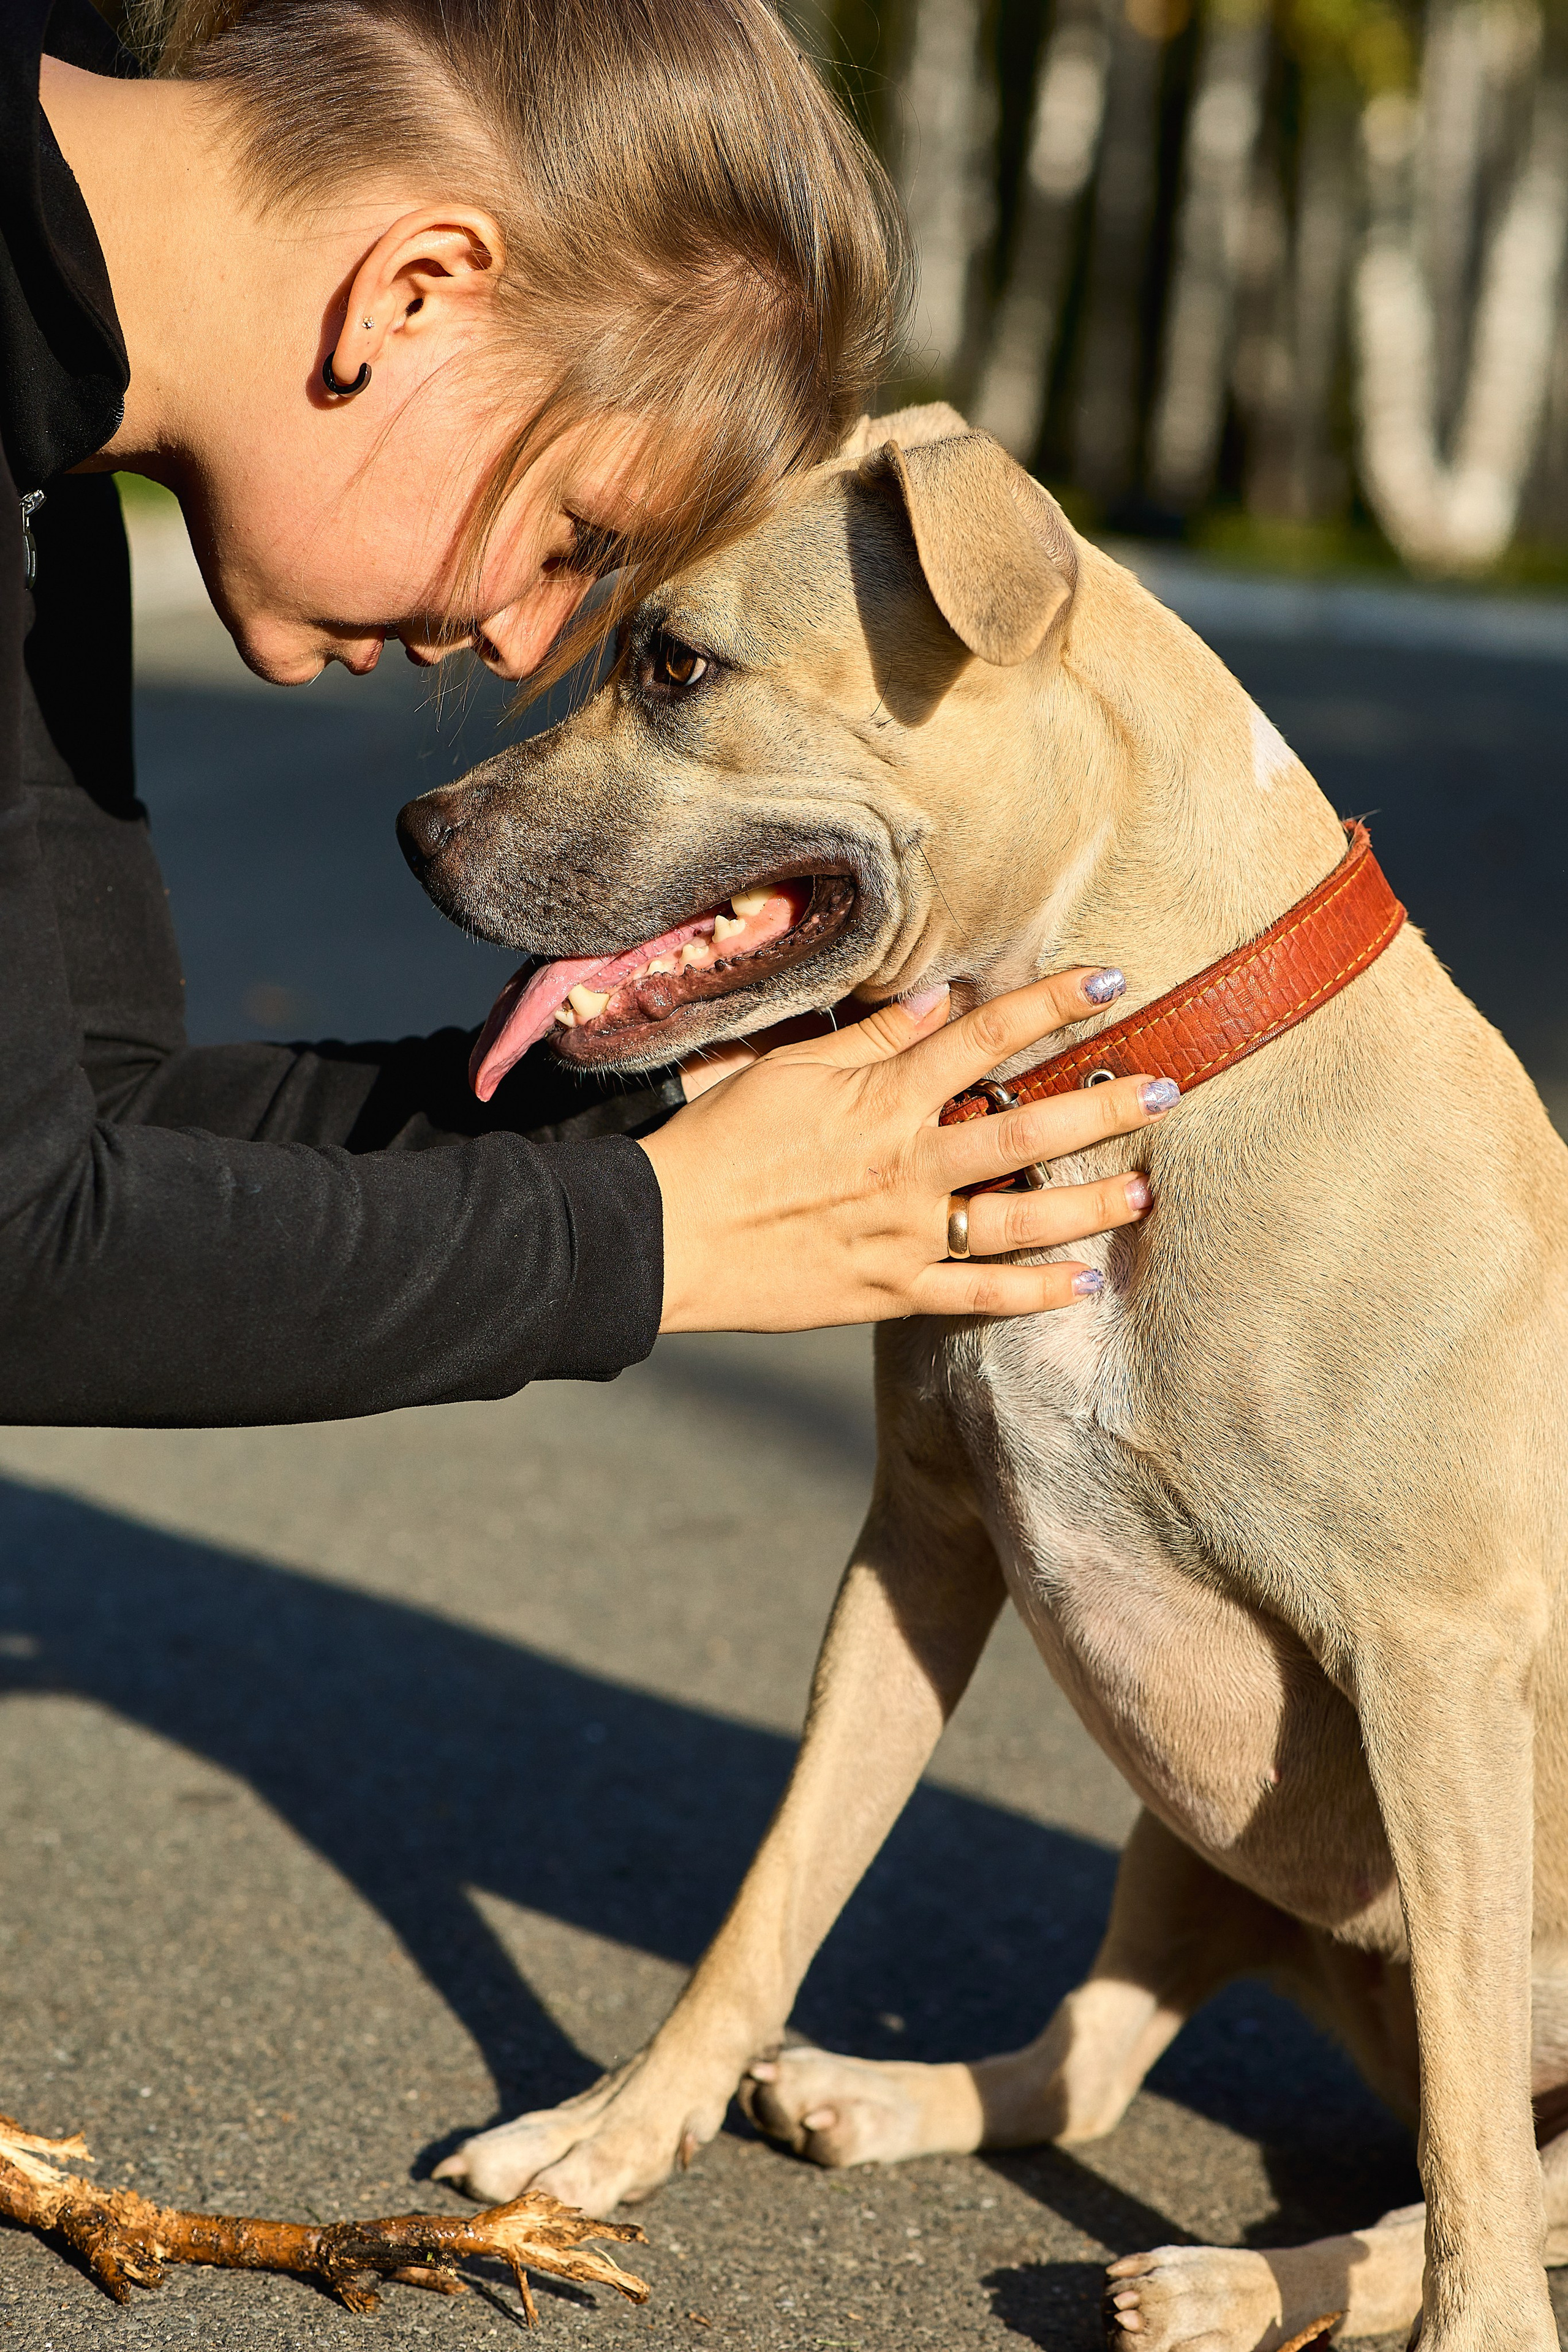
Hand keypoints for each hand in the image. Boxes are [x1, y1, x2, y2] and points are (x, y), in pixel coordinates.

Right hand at [639, 970, 1176, 1331]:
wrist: (664, 1237)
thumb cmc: (717, 1143)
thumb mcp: (789, 1072)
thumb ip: (874, 1040)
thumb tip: (942, 1001)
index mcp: (881, 1098)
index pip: (982, 1037)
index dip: (1050, 1004)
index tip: (1110, 980)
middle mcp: (906, 1163)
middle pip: (1025, 1125)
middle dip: (1103, 1105)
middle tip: (1169, 1089)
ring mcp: (904, 1233)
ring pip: (1018, 1216)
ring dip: (1089, 1202)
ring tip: (1143, 1189)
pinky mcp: (891, 1291)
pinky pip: (978, 1294)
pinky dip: (1035, 1293)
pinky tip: (1085, 1282)